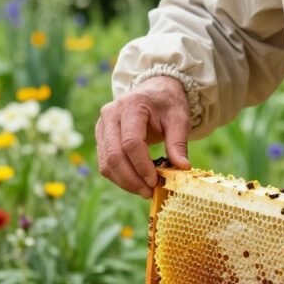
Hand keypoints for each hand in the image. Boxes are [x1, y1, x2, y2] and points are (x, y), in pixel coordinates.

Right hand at [95, 76, 191, 197]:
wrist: (154, 91)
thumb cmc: (168, 104)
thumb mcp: (179, 119)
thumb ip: (178, 142)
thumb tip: (182, 168)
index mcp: (132, 106)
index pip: (131, 142)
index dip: (142, 166)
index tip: (155, 181)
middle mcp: (111, 114)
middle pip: (114, 154)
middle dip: (131, 179)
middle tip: (149, 192)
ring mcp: (102, 125)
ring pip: (105, 162)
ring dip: (124, 181)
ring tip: (144, 191)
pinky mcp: (101, 136)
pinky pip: (104, 162)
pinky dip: (119, 177)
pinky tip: (136, 182)